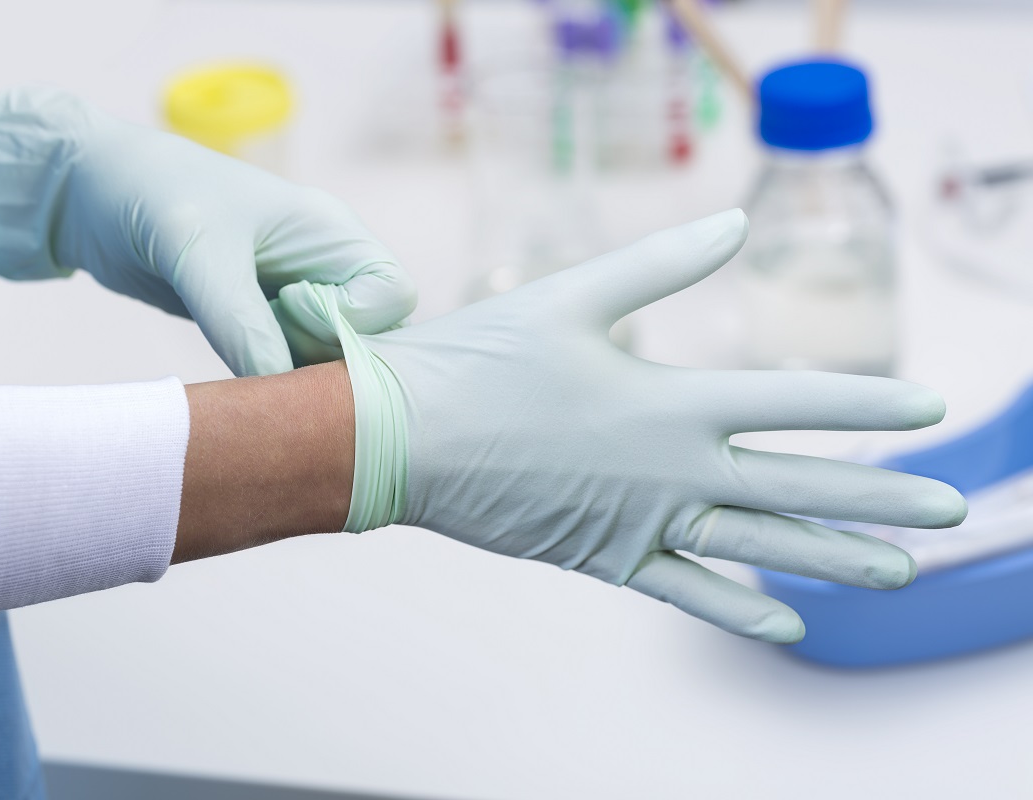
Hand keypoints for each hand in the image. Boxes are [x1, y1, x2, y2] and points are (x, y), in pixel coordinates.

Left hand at [0, 87, 415, 375]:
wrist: (92, 195)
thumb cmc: (152, 195)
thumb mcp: (196, 253)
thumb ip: (240, 319)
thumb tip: (278, 387)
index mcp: (331, 231)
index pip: (392, 296)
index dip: (351, 318)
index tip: (286, 305)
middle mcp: (326, 265)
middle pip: (370, 336)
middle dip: (323, 354)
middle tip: (259, 343)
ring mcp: (297, 296)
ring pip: (330, 359)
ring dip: (292, 372)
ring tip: (235, 352)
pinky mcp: (264, 322)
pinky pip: (290, 366)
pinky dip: (268, 378)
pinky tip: (231, 367)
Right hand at [328, 210, 965, 642]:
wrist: (399, 439)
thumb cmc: (477, 361)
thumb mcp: (570, 297)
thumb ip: (661, 265)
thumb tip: (736, 221)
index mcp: (669, 399)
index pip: (794, 401)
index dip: (866, 403)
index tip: (927, 408)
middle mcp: (671, 468)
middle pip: (799, 486)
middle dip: (880, 496)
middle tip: (950, 508)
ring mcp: (641, 520)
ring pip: (759, 545)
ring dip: (835, 559)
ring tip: (898, 571)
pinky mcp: (604, 556)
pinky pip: (686, 589)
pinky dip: (739, 608)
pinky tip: (787, 625)